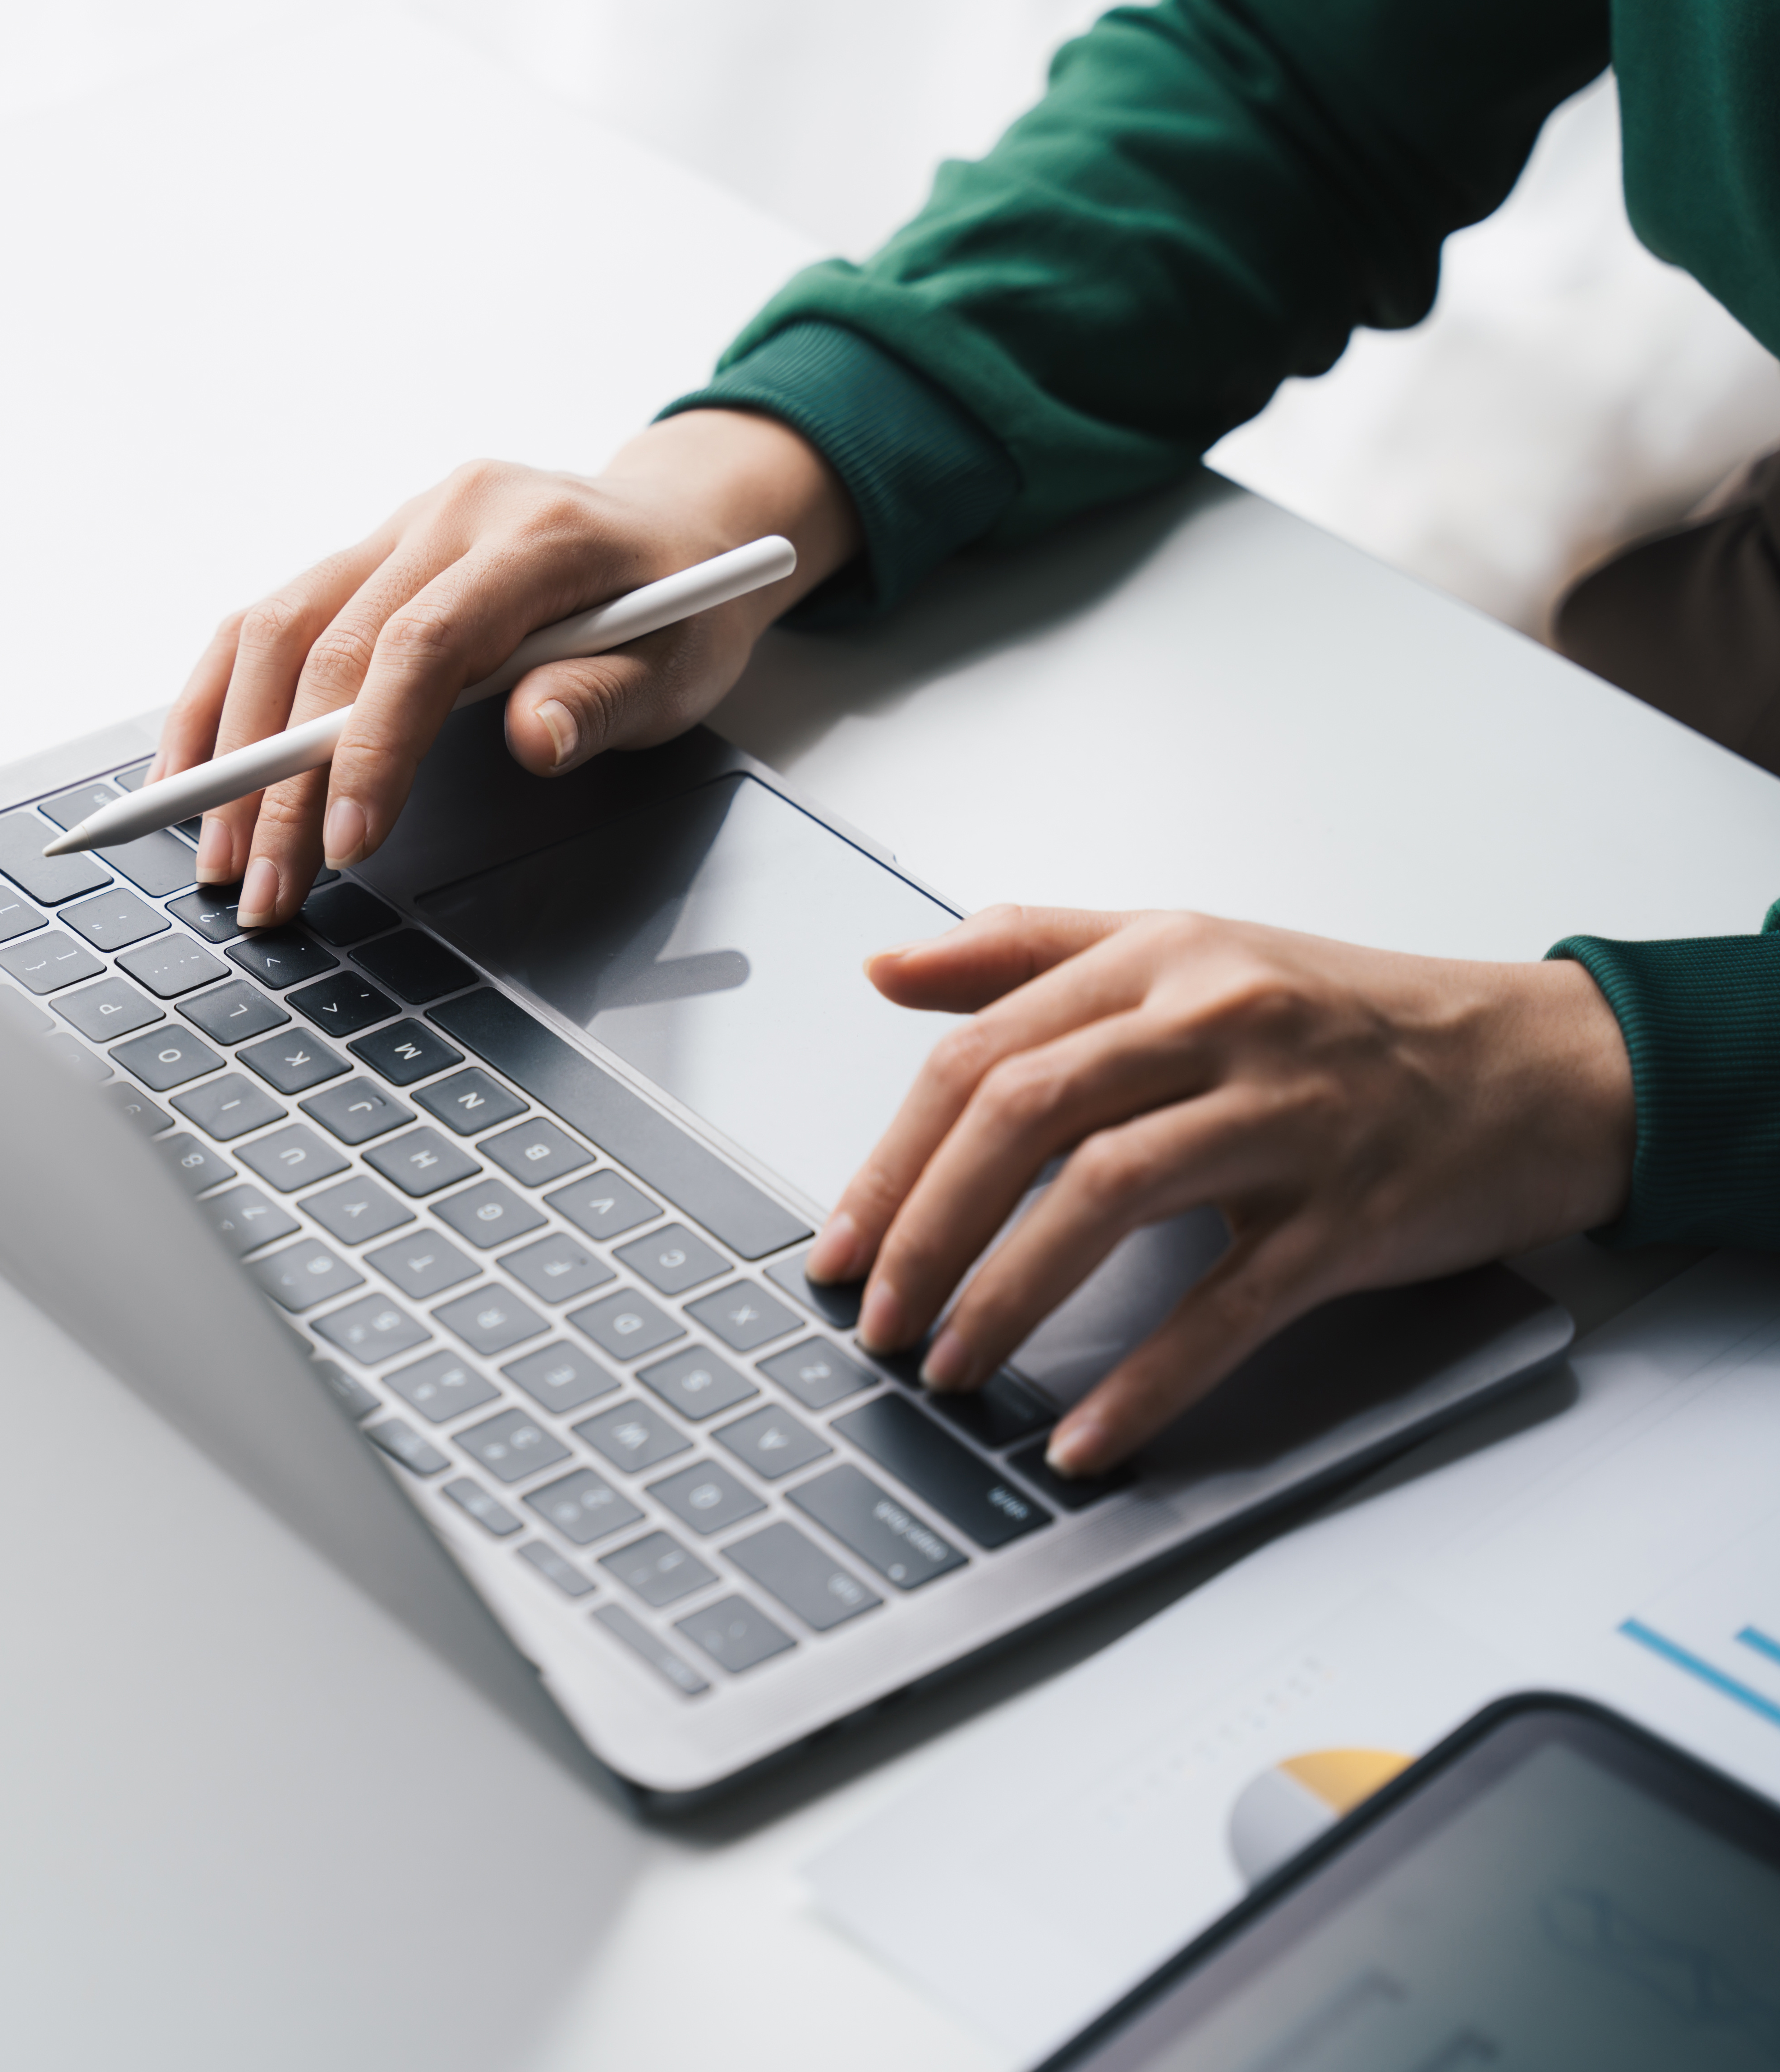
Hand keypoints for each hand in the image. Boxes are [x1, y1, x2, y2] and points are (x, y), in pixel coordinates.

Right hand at [156, 408, 857, 926]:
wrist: (678, 524)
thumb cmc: (681, 607)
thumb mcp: (679, 664)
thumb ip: (604, 700)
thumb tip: (535, 739)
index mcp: (532, 534)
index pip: (421, 642)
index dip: (371, 747)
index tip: (346, 845)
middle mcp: (447, 515)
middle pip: (328, 645)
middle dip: (280, 781)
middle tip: (262, 889)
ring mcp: (393, 527)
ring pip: (271, 628)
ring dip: (226, 746)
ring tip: (214, 850)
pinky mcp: (358, 556)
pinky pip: (263, 623)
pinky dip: (216, 701)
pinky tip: (190, 772)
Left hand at [807, 907, 1634, 1476]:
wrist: (1548, 1066)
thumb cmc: (1353, 1017)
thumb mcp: (1189, 951)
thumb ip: (1031, 954)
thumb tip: (889, 970)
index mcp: (1162, 959)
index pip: (982, 1055)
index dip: (892, 1157)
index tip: (838, 1240)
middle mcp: (1221, 1022)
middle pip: (1024, 1115)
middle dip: (926, 1228)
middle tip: (871, 1314)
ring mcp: (1291, 1116)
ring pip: (1106, 1196)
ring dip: (1007, 1297)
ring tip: (945, 1368)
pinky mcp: (1351, 1213)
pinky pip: (1226, 1304)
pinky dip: (1146, 1379)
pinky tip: (1083, 1434)